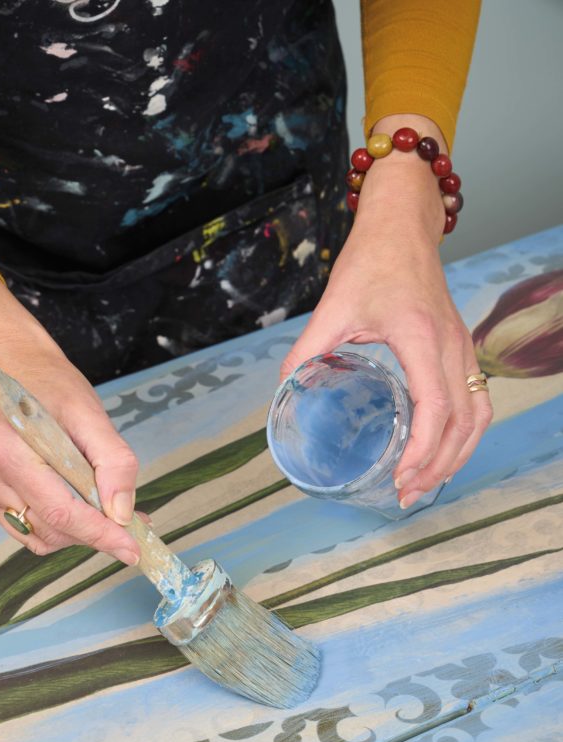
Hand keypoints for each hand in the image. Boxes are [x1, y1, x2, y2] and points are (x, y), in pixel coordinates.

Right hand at [0, 274, 140, 560]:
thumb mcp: (92, 415)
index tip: (132, 550)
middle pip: (50, 530)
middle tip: (128, 520)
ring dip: (75, 531)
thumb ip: (113, 463)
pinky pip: (25, 530)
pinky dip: (53, 525)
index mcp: (6, 449)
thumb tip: (122, 515)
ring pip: (38, 537)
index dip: (99, 535)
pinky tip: (65, 495)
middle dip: (94, 532)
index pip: (59, 512)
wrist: (13, 371)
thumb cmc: (53, 390)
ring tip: (97, 503)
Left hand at [281, 116, 491, 508]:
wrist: (402, 228)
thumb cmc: (370, 263)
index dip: (422, 449)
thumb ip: (306, 352)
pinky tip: (442, 451)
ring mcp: (463, 347)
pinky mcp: (462, 348)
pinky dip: (464, 433)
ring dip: (457, 454)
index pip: (434, 406)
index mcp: (420, 337)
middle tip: (408, 494)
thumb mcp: (331, 308)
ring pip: (477, 414)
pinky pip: (476, 400)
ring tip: (427, 482)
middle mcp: (450, 346)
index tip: (401, 476)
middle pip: (462, 421)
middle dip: (438, 465)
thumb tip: (283, 393)